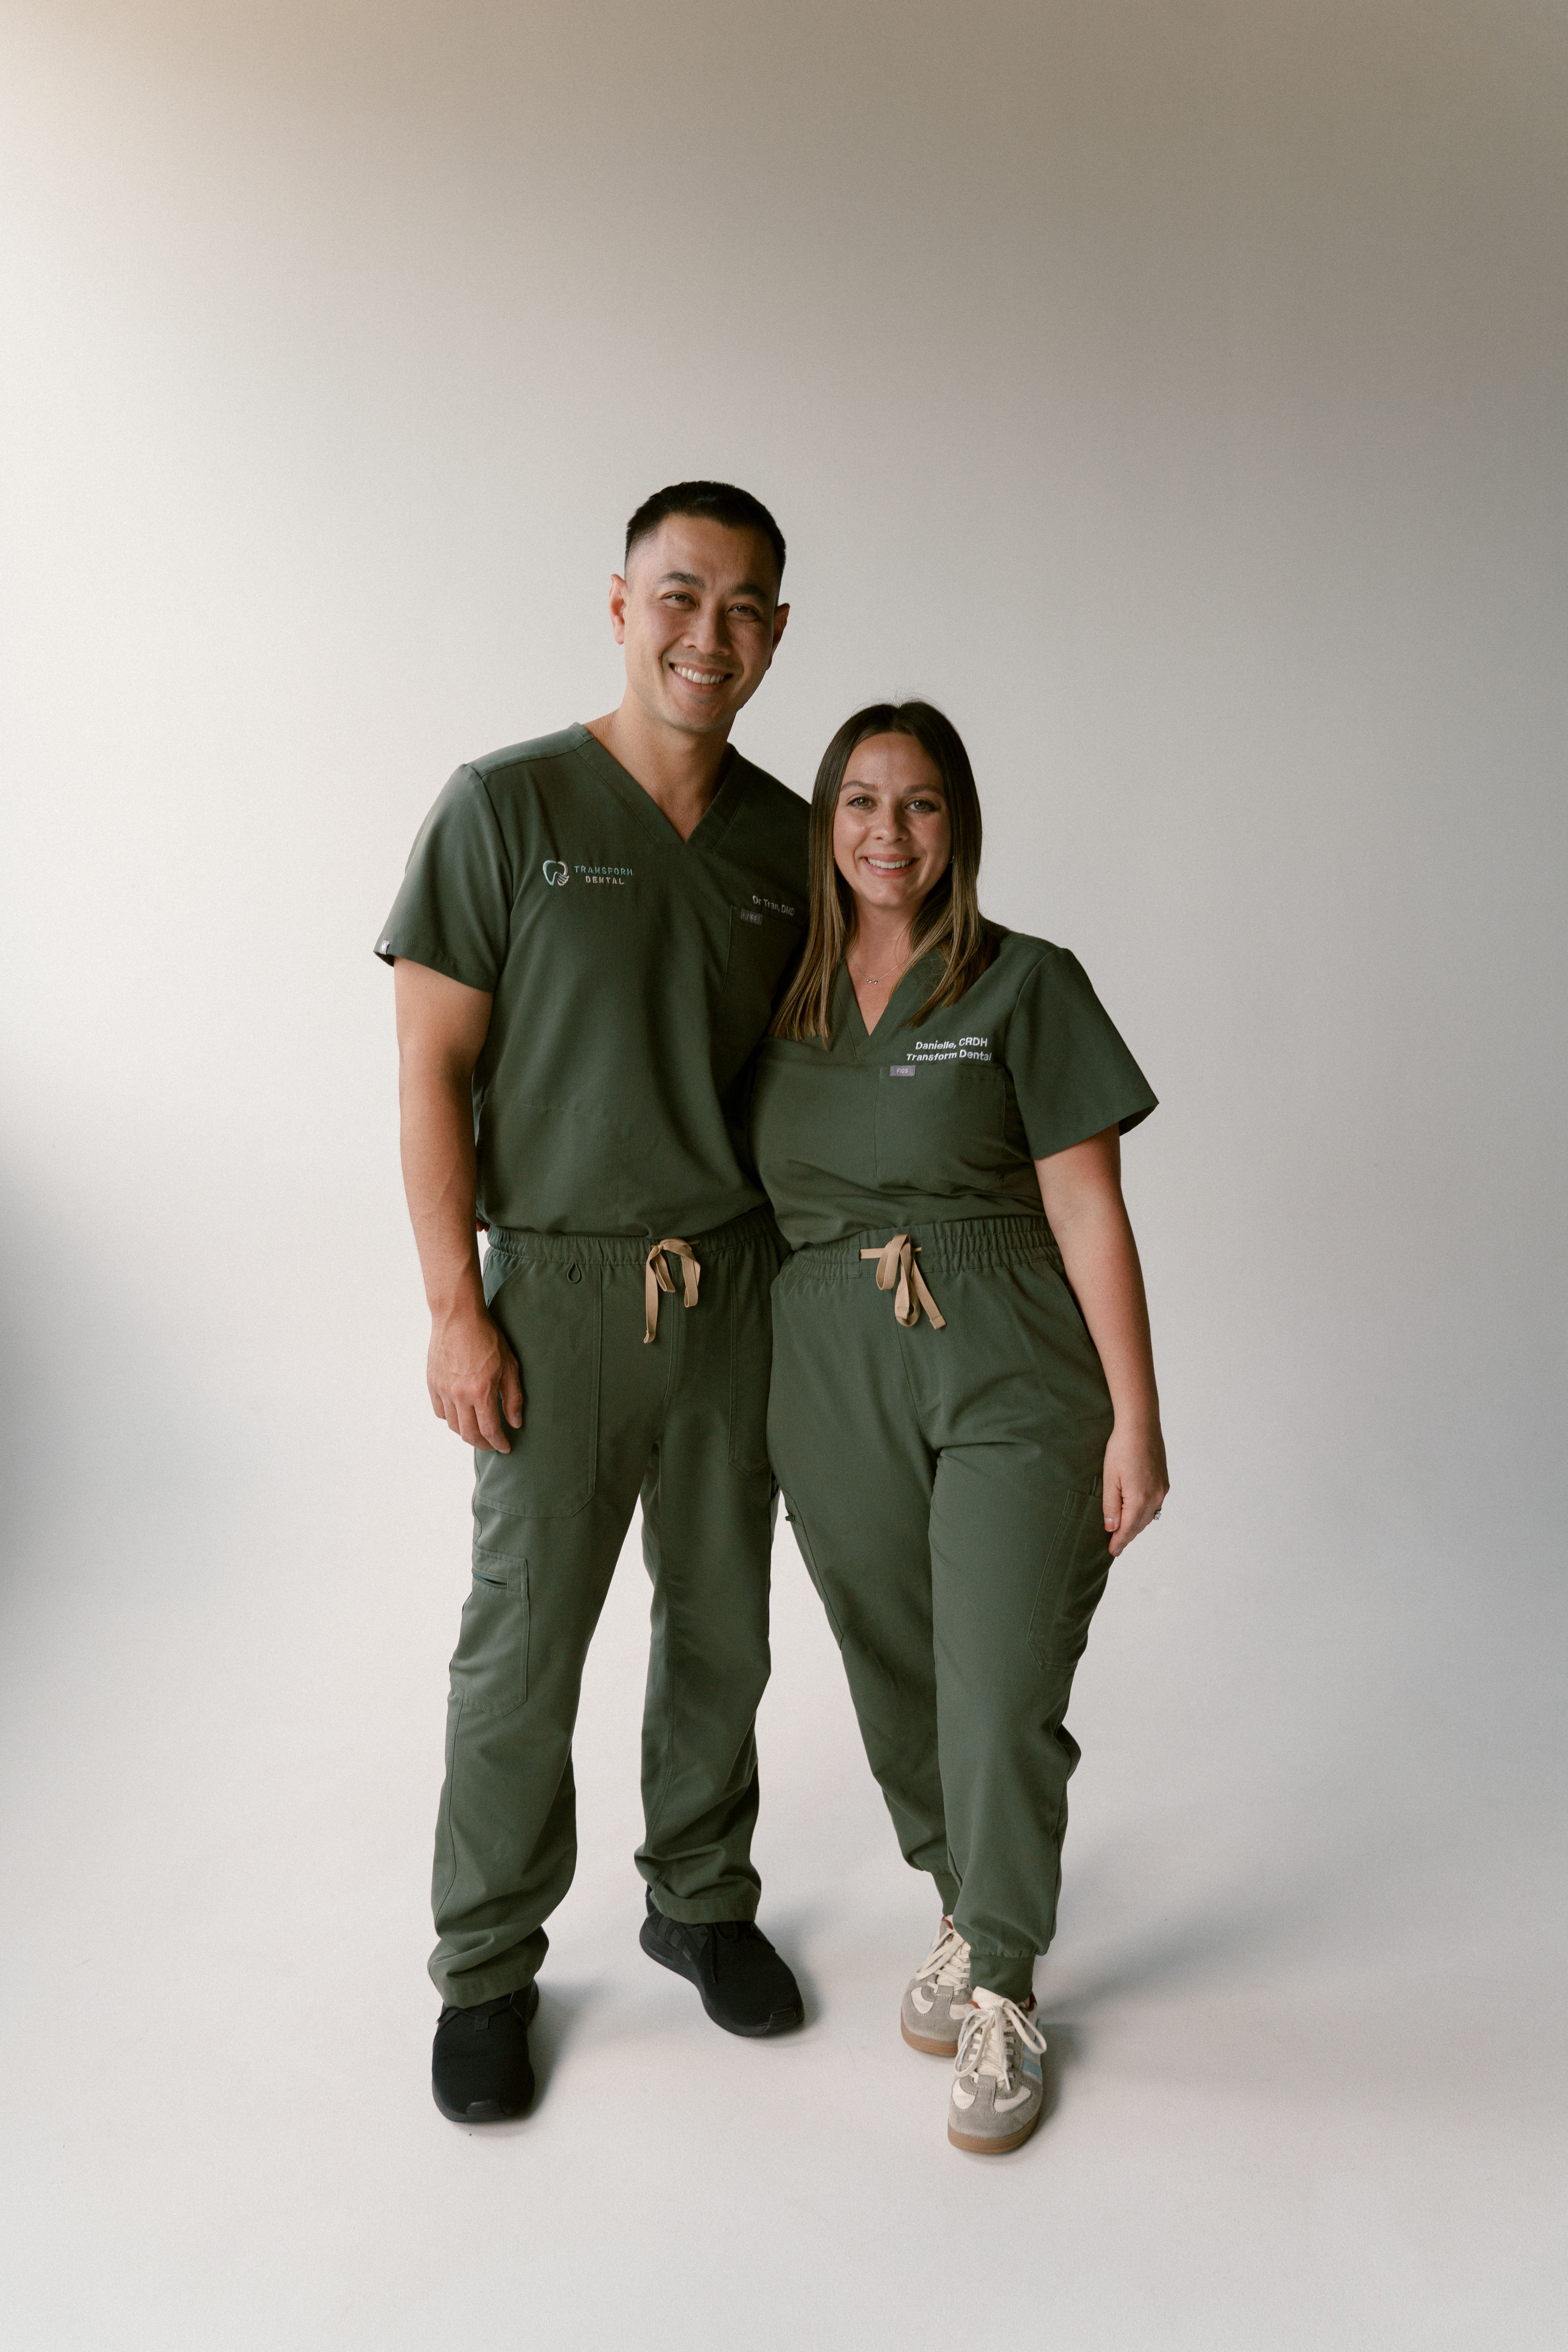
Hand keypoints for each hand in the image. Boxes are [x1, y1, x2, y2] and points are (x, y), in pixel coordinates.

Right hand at [426, 1303, 523, 1451]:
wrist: (458, 1316)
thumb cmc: (487, 1338)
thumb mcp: (510, 1365)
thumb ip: (513, 1397)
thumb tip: (515, 1423)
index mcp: (480, 1391)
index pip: (489, 1430)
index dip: (499, 1443)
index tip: (506, 1447)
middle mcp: (459, 1394)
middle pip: (468, 1434)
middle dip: (483, 1444)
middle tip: (492, 1444)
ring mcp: (443, 1390)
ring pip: (453, 1425)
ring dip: (466, 1433)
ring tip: (478, 1431)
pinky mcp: (432, 1383)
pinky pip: (439, 1411)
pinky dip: (451, 1419)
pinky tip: (461, 1415)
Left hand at [1103, 1421, 1168, 1556]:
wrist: (1141, 1425)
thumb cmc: (1121, 1449)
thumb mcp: (1110, 1478)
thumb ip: (1110, 1505)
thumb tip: (1111, 1528)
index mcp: (1139, 1499)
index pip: (1128, 1529)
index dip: (1119, 1542)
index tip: (1112, 1552)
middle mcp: (1155, 1497)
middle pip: (1139, 1525)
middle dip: (1127, 1535)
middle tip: (1115, 1545)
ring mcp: (1162, 1489)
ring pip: (1148, 1516)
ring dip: (1136, 1525)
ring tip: (1124, 1531)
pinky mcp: (1164, 1482)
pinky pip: (1155, 1505)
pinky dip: (1144, 1512)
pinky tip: (1136, 1512)